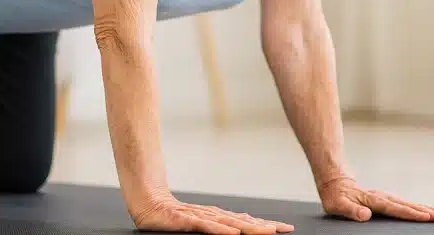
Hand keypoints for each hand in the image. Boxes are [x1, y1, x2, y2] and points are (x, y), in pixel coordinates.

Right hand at [130, 192, 294, 234]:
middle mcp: (212, 216)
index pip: (246, 222)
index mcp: (217, 218)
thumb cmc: (174, 216)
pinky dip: (220, 230)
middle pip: (243, 223)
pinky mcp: (186, 221)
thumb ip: (219, 225)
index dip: (266, 225)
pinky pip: (205, 227)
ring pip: (228, 224)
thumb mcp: (200, 222)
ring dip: (249, 228)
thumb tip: (241, 226)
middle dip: (265, 227)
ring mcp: (200, 217)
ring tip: (267, 232)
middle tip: (284, 230)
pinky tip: (233, 234)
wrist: (148, 202)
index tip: (286, 229)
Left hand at [317, 176, 433, 222]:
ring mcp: (386, 197)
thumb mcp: (337, 205)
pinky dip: (420, 207)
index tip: (426, 216)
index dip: (410, 213)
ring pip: (410, 203)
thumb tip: (365, 215)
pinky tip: (429, 210)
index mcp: (372, 200)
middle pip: (407, 205)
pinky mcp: (387, 199)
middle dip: (426, 211)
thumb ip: (351, 210)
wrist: (335, 182)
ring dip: (427, 208)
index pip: (394, 208)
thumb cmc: (335, 196)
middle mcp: (382, 197)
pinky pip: (406, 204)